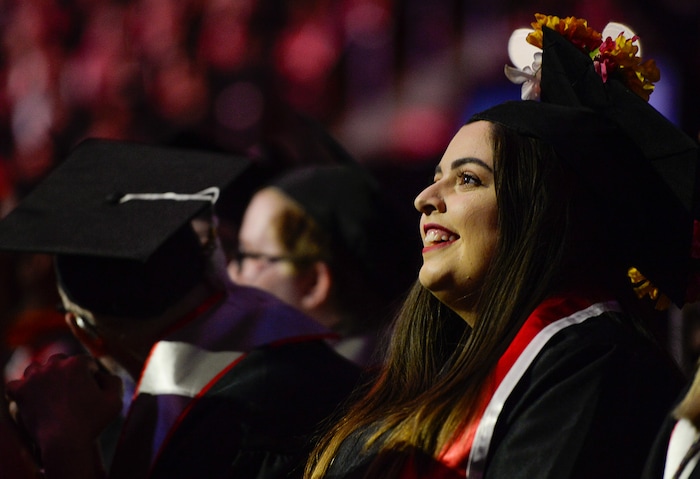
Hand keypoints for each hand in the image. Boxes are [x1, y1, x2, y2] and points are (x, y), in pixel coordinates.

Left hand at [5, 354, 122, 476]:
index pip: (85, 362)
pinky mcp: (21, 392)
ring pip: (36, 369)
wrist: (65, 441)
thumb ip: (114, 381)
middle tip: (70, 392)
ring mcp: (35, 377)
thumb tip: (102, 375)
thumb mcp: (115, 400)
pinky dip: (20, 390)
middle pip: (60, 361)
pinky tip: (29, 398)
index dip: (90, 376)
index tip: (90, 390)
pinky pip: (14, 384)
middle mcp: (55, 365)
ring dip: (42, 378)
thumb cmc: (92, 422)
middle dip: (66, 373)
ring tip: (49, 393)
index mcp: (78, 363)